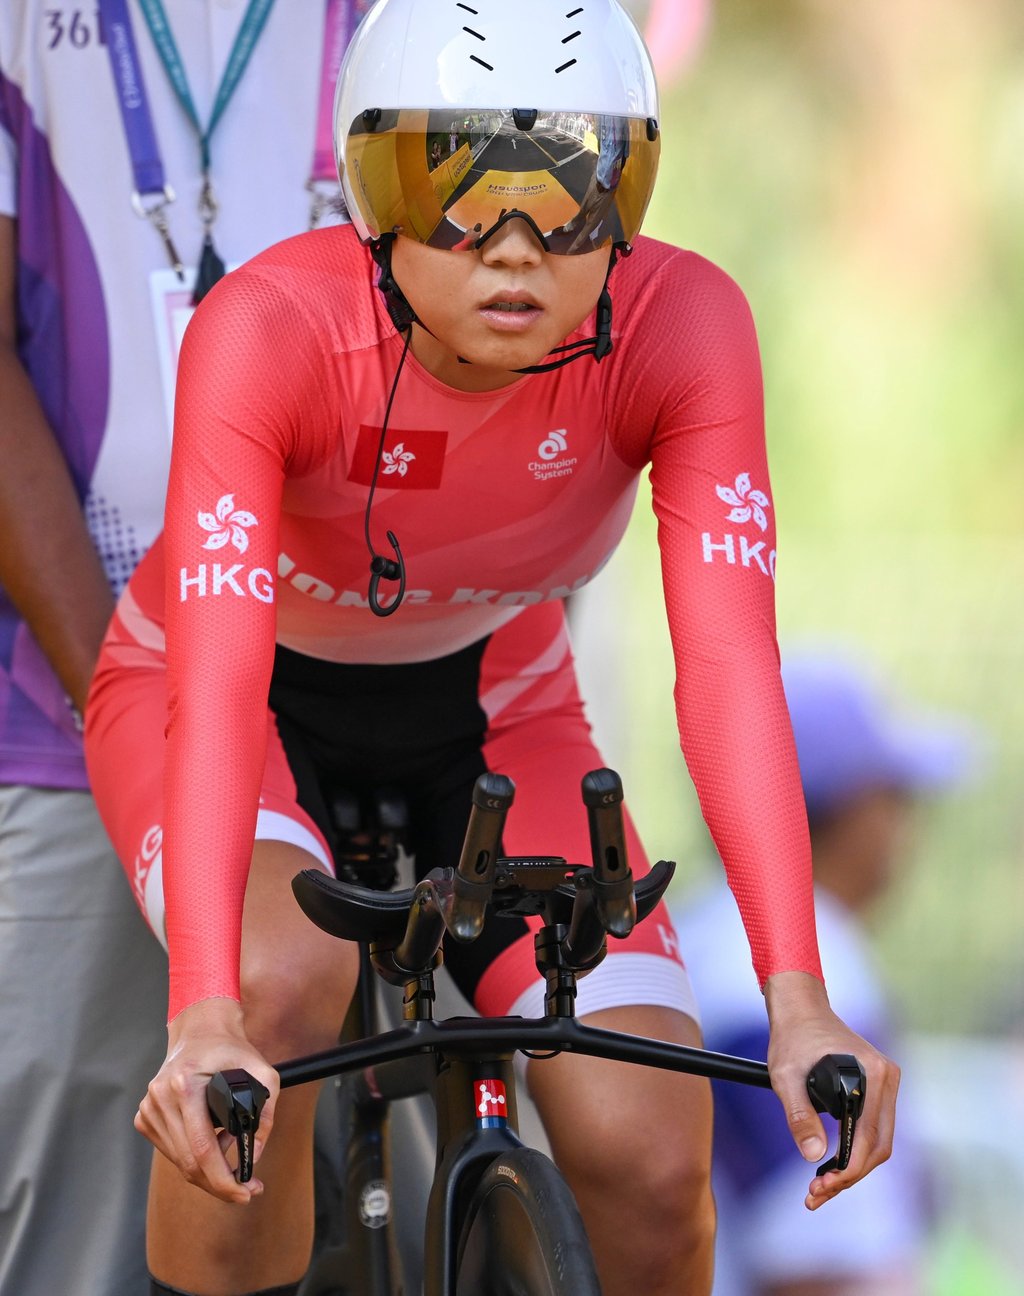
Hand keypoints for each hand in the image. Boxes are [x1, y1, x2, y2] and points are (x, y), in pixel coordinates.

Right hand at [135, 998, 279, 1203]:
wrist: (201, 1031)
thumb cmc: (232, 1050)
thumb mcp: (263, 1073)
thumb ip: (267, 1114)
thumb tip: (254, 1154)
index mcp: (185, 1085)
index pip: (202, 1149)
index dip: (223, 1179)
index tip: (245, 1193)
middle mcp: (161, 1097)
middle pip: (188, 1162)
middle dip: (218, 1184)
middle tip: (246, 1191)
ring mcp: (149, 1107)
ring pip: (179, 1161)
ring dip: (206, 1171)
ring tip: (231, 1156)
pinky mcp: (145, 1115)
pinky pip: (171, 1150)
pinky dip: (192, 1157)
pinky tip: (212, 1145)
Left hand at [763, 971, 899, 1210]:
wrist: (799, 1009)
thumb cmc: (792, 1036)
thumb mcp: (786, 1075)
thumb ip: (798, 1113)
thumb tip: (813, 1155)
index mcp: (875, 1074)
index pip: (871, 1137)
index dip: (848, 1169)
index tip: (819, 1186)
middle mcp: (888, 1079)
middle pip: (879, 1145)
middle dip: (849, 1175)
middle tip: (815, 1194)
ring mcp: (885, 1085)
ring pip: (878, 1142)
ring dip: (852, 1168)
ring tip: (818, 1188)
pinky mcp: (876, 1090)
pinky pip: (872, 1129)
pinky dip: (854, 1152)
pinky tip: (829, 1167)